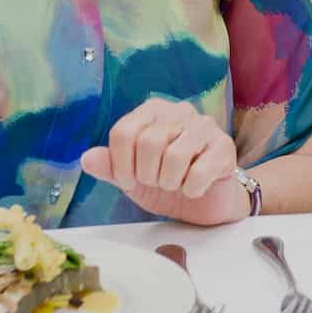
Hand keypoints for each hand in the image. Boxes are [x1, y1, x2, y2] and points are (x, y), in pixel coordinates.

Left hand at [80, 99, 247, 226]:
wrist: (206, 201)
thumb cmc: (167, 183)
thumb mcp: (133, 178)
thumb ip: (110, 167)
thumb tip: (86, 158)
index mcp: (153, 111)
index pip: (124, 131)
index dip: (121, 164)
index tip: (128, 180)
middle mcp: (179, 111)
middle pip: (148, 143)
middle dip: (147, 175)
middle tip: (156, 183)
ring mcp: (205, 126)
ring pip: (174, 157)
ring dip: (169, 182)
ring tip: (175, 184)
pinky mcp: (224, 146)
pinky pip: (198, 172)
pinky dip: (191, 190)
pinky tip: (194, 189)